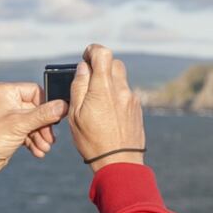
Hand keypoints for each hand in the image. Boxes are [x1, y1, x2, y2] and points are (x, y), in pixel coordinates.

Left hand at [0, 83, 66, 206]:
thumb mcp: (20, 124)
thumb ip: (44, 114)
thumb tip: (64, 105)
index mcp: (5, 91)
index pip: (35, 91)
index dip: (46, 106)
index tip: (54, 120)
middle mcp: (6, 101)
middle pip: (36, 109)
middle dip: (44, 126)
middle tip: (50, 139)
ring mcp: (8, 116)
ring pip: (33, 122)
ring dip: (40, 136)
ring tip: (44, 148)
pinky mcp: (9, 130)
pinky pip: (27, 132)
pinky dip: (34, 141)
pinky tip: (38, 152)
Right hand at [69, 44, 145, 172]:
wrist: (120, 162)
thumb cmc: (93, 140)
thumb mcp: (76, 115)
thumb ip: (79, 87)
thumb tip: (83, 68)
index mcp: (103, 87)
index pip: (103, 53)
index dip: (93, 51)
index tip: (85, 58)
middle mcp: (120, 89)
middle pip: (114, 63)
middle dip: (101, 66)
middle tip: (90, 80)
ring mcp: (131, 98)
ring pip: (121, 79)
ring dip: (109, 82)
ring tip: (98, 101)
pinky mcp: (137, 109)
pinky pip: (126, 93)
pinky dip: (117, 96)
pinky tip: (108, 113)